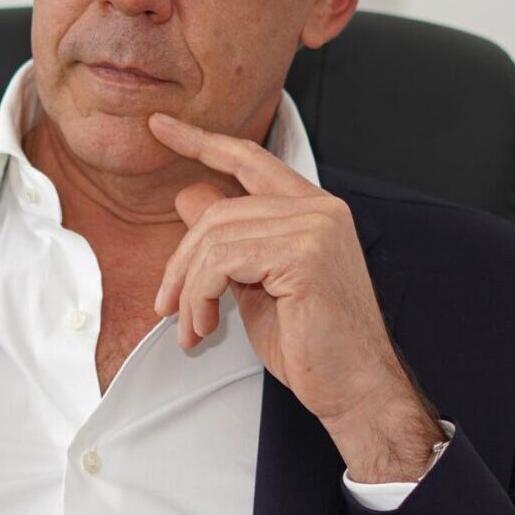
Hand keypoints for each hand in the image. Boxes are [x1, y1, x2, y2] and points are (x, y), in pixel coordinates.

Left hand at [148, 111, 440, 480]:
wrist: (354, 387)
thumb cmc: (313, 345)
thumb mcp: (256, 284)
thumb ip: (229, 240)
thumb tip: (188, 197)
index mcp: (312, 210)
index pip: (248, 158)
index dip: (201, 141)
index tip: (160, 127)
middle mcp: (318, 208)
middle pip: (217, 211)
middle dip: (180, 262)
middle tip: (166, 305)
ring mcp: (314, 227)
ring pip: (213, 237)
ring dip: (189, 289)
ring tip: (191, 326)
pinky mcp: (304, 254)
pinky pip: (221, 262)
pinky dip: (200, 297)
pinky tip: (204, 327)